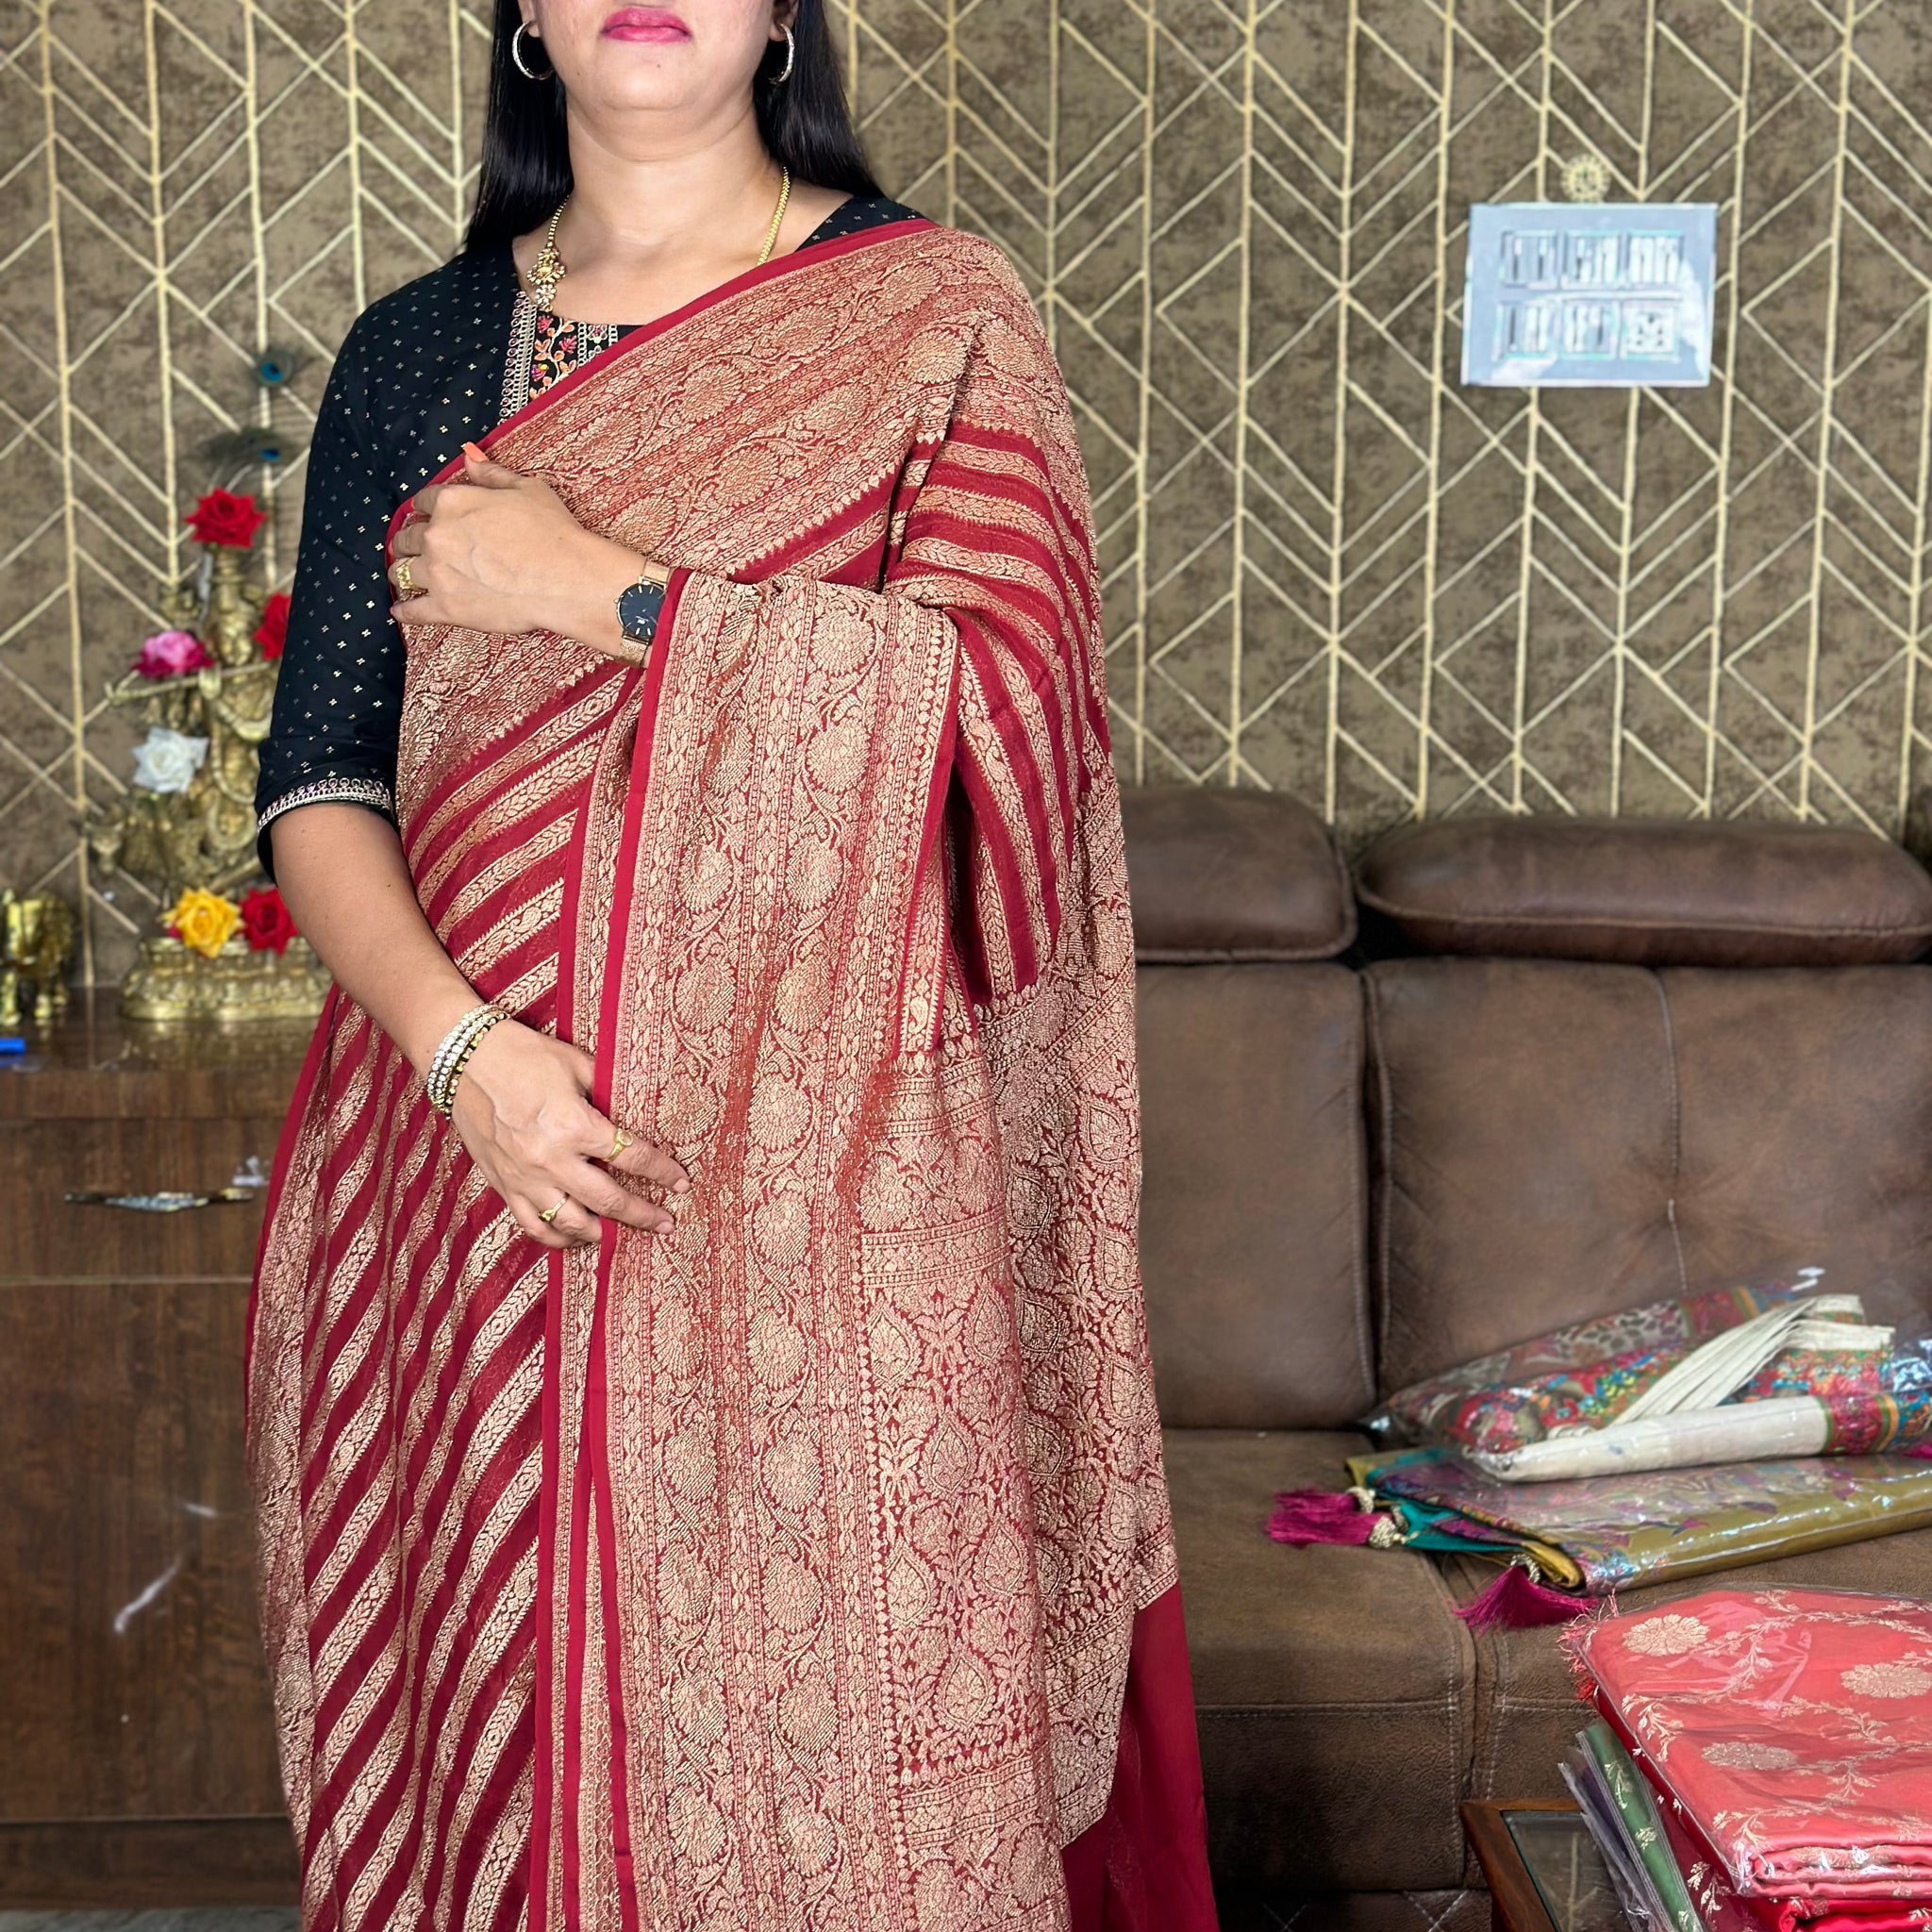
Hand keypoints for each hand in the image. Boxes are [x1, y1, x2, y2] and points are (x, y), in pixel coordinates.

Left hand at [389, 448, 647, 656]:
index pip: (424, 501)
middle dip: (409, 541)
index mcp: (452, 501)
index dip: (426, 509)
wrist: (565, 579)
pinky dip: (404, 611)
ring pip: (401, 571)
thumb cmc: (552, 531)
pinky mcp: (445, 607)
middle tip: (412, 548)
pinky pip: (413, 610)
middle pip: (407, 537)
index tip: (428, 517)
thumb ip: (491, 474)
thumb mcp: (526, 489)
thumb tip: (468, 455)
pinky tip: (400, 610)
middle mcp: (437, 535)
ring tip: (404, 577)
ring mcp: (437, 573)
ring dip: (401, 572)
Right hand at [447, 1017, 689, 1248]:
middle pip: (608, 1200)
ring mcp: (523, 1177)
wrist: (462, 1059)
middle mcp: (549, 1159)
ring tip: (621, 1235)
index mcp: (573, 1125)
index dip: (662, 1172)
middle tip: (666, 1223)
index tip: (680, 1183)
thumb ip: (609, 1091)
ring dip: (602, 1233)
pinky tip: (575, 1237)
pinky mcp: (503, 1185)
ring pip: (570, 1223)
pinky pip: (533, 1225)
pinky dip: (557, 1237)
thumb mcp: (576, 1063)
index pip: (631, 1156)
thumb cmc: (523, 1054)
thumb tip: (640, 1112)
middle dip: (643, 1214)